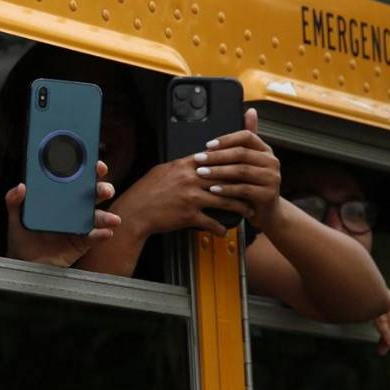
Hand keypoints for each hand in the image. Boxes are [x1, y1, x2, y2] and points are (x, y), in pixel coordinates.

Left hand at [5, 160, 121, 266]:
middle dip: (102, 188)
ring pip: (98, 215)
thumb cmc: (23, 237)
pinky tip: (104, 232)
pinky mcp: (82, 242)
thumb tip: (20, 187)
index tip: (94, 164)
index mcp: (59, 196)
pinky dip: (101, 234)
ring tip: (111, 218)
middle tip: (104, 189)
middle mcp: (73, 207)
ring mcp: (80, 224)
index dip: (87, 169)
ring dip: (106, 215)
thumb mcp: (16, 217)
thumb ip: (14, 201)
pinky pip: (94, 237)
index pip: (76, 178)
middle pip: (93, 193)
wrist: (25, 263)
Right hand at [115, 155, 253, 236]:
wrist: (135, 212)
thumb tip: (196, 161)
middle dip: (243, 183)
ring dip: (240, 206)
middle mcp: (190, 180)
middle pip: (226, 178)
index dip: (232, 162)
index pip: (215, 159)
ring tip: (248, 209)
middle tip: (254, 187)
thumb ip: (182, 166)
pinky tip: (224, 230)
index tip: (244, 165)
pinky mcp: (189, 215)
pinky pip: (211, 222)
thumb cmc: (146, 192)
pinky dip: (220, 228)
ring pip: (225, 200)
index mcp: (184, 166)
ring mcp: (191, 198)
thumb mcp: (162, 171)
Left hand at [200, 108, 281, 229]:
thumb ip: (247, 138)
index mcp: (265, 150)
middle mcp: (271, 162)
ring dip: (218, 171)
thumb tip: (250, 110)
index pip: (247, 136)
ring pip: (241, 171)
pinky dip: (226, 189)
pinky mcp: (268, 195)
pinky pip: (244, 190)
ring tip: (201, 173)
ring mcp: (272, 178)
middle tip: (198, 158)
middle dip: (217, 156)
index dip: (226, 139)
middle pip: (241, 153)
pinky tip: (212, 189)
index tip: (207, 145)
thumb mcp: (249, 161)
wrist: (267, 212)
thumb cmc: (252, 184)